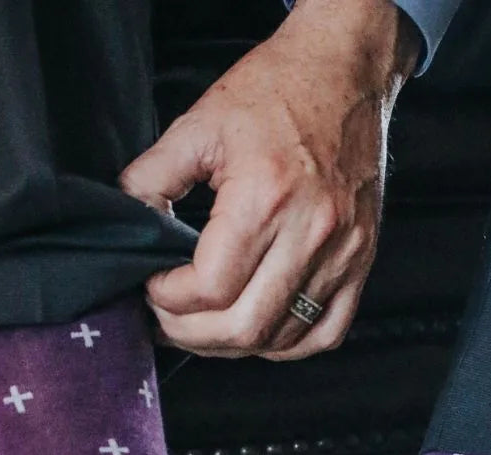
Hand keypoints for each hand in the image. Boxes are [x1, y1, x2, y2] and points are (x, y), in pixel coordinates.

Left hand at [120, 0, 418, 360]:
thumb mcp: (199, 123)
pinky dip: (288, 346)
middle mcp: (311, 233)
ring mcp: (343, 254)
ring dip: (235, 345)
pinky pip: (327, 333)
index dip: (167, 299)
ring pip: (283, 339)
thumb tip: (129, 225)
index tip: (152, 286)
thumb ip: (153, 178)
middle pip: (245, 326)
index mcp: (265, 199)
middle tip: (168, 321)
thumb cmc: (276, 92)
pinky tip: (261, 331)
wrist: (345, 73)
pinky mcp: (361, 262)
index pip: (209, 287)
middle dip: (193, 334)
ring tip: (207, 326)